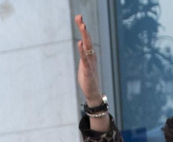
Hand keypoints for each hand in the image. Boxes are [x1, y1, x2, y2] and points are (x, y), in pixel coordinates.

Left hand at [74, 16, 108, 131]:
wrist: (93, 94)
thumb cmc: (88, 79)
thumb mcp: (84, 64)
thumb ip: (83, 54)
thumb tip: (82, 44)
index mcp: (90, 55)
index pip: (86, 39)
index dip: (83, 28)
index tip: (79, 17)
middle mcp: (91, 57)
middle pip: (87, 40)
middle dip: (83, 28)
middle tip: (79, 16)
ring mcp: (90, 64)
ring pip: (88, 47)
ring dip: (85, 36)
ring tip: (82, 26)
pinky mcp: (88, 71)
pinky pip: (85, 60)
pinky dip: (82, 52)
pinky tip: (80, 44)